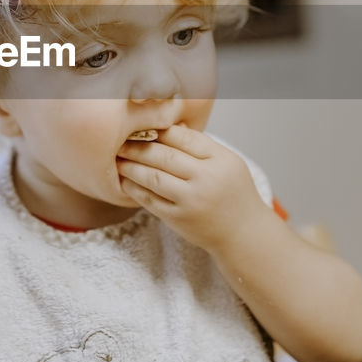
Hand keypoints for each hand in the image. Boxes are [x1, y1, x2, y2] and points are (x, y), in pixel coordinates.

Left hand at [116, 125, 266, 251]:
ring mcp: (190, 200)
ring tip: (118, 159)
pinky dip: (134, 188)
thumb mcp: (228, 163)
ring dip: (131, 166)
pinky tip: (125, 181)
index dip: (159, 131)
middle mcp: (205, 179)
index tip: (143, 127)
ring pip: (153, 177)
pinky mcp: (178, 218)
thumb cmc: (234, 194)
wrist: (243, 234)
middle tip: (120, 142)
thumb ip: (201, 146)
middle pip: (164, 156)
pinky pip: (150, 199)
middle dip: (138, 147)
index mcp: (220, 160)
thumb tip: (168, 128)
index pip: (183, 138)